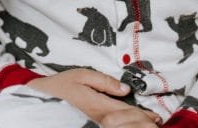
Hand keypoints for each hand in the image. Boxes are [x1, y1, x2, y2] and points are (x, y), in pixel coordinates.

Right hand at [27, 69, 159, 123]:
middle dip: (141, 122)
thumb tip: (125, 88)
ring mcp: (93, 122)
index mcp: (98, 105)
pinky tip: (127, 123)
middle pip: (124, 121)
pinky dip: (122, 123)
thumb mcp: (82, 75)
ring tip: (147, 123)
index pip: (126, 111)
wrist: (40, 99)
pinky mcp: (89, 122)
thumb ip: (105, 82)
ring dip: (132, 124)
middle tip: (157, 121)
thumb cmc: (60, 86)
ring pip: (118, 125)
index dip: (142, 115)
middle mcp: (98, 117)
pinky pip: (109, 124)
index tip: (156, 116)